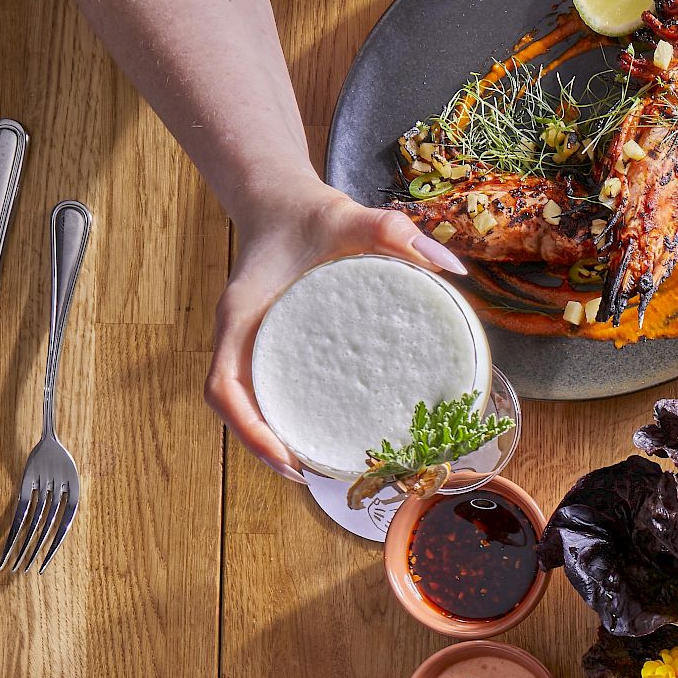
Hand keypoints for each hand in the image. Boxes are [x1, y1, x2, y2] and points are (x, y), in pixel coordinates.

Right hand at [205, 181, 465, 479]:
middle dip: (269, 450)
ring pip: (251, 406)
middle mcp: (241, 337)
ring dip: (277, 441)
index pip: (224, 389)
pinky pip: (269, 390)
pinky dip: (289, 418)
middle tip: (318, 476)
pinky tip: (329, 432)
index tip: (288, 461)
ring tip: (325, 468)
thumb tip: (453, 268)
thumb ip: (397, 231)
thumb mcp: (351, 215)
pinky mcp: (272, 346)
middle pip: (239, 410)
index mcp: (242, 316)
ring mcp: (253, 344)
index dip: (250, 433)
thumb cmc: (312, 213)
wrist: (284, 200)